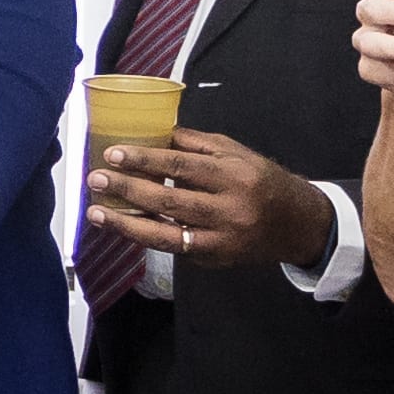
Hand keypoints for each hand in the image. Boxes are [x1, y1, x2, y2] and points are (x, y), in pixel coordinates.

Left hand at [88, 127, 331, 272]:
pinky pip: (174, 248)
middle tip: (96, 179)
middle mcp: (228, 210)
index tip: (114, 154)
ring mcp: (221, 240)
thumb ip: (195, 145)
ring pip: (166, 234)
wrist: (297, 224)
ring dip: (126, 223)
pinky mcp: (214, 258)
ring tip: (97, 212)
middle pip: (169, 201)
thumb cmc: (262, 181)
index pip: (182, 167)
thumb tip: (154, 134)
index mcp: (235, 176)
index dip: (145, 160)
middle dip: (128, 190)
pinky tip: (123, 227)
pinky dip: (146, 237)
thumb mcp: (237, 153)